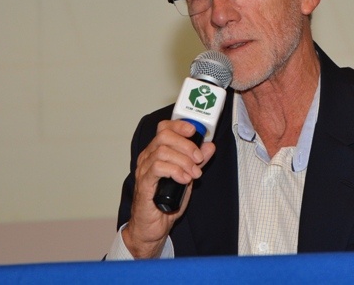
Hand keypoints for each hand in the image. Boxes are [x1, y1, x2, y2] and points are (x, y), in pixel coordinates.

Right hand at [122, 119, 215, 257]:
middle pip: (164, 136)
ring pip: (162, 151)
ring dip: (183, 161)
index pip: (164, 128)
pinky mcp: (144, 183)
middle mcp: (147, 157)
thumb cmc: (165, 203)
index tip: (195, 131)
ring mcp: (144, 170)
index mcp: (156, 152)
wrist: (152, 227)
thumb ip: (197, 161)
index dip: (180, 125)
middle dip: (187, 145)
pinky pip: (157, 167)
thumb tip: (209, 146)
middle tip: (199, 159)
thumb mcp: (187, 177)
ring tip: (194, 174)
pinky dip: (175, 170)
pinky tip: (184, 179)